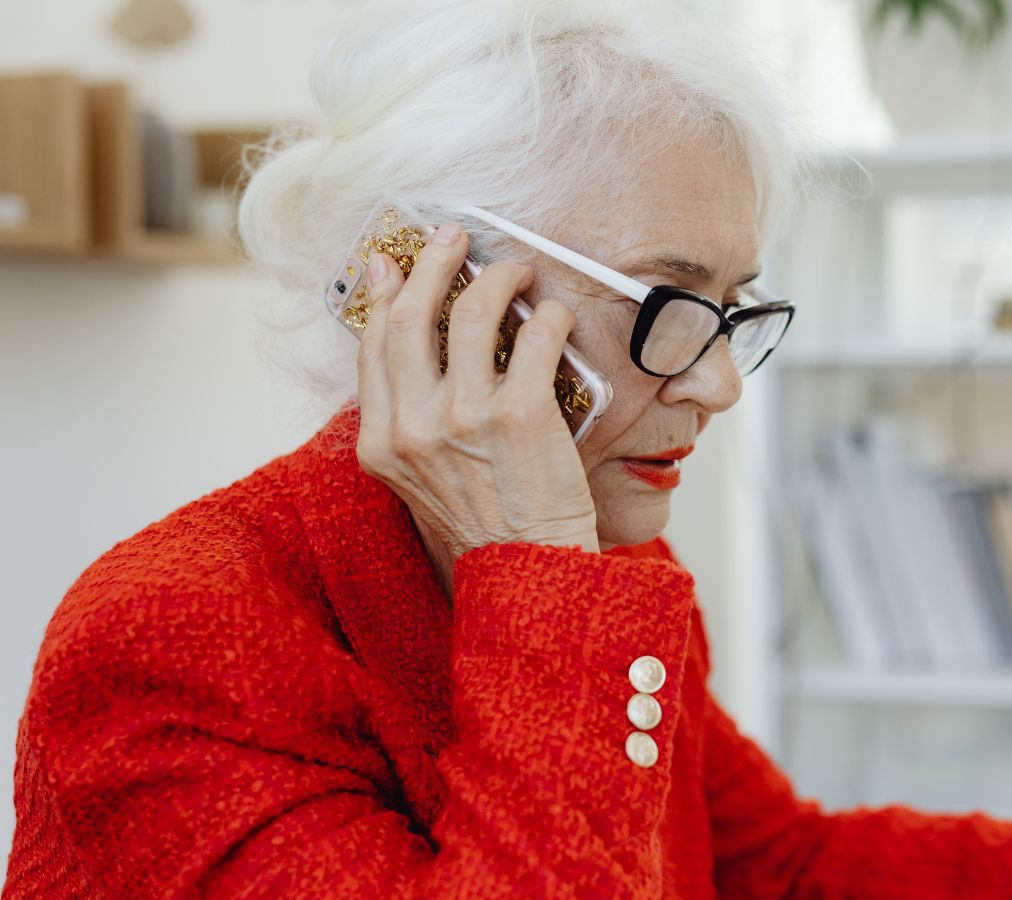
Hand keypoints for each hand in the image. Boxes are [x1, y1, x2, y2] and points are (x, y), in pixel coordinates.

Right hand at [353, 222, 599, 580]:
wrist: (529, 576)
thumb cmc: (488, 530)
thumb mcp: (425, 482)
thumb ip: (414, 427)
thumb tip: (425, 362)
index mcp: (383, 444)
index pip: (375, 348)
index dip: (385, 296)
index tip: (393, 263)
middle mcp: (415, 426)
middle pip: (412, 317)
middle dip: (432, 264)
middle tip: (453, 238)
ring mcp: (465, 418)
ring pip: (472, 314)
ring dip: (497, 278)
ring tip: (517, 269)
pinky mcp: (520, 415)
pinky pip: (534, 339)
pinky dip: (549, 316)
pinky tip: (557, 314)